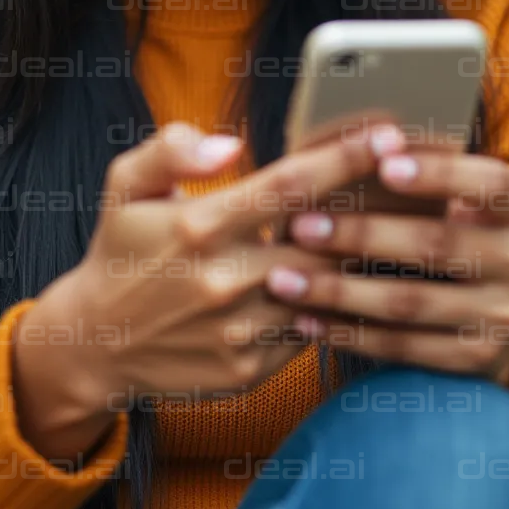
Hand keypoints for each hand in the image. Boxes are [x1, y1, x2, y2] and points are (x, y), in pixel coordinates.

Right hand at [12, 117, 406, 463]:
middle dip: (373, 209)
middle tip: (412, 182)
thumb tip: (230, 143)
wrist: (95, 343)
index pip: (289, 185)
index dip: (345, 159)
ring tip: (392, 229)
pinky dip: (329, 305)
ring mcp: (239, 332)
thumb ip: (171, 150)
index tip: (389, 136)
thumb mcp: (125, 185)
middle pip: (325, 239)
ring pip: (325, 290)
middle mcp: (224, 280)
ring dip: (357, 260)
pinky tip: (343, 282)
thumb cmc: (120, 249)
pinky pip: (310, 332)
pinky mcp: (249, 371)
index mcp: (198, 225)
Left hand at [267, 144, 508, 386]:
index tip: (384, 163)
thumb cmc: (450, 218)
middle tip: (300, 226)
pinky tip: (307, 319)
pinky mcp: (481, 359)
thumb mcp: (455, 189)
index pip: (490, 182)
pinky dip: (351, 332)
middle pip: (439, 244)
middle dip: (361, 234)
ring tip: (284, 279)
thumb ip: (419, 165)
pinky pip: (406, 347)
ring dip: (339, 290)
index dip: (438, 173)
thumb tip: (364, 135)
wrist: (488, 300)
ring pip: (412, 301)